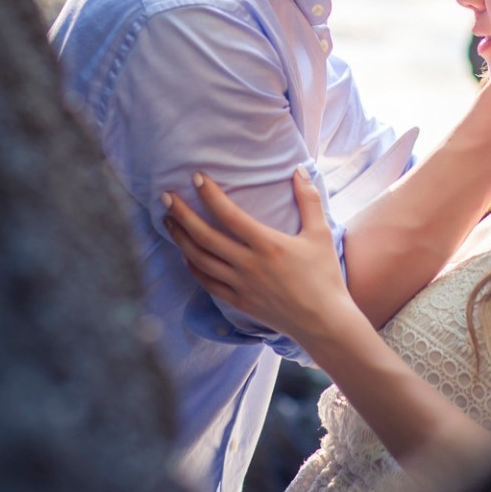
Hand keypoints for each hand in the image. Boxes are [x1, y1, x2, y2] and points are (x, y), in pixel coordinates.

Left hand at [163, 168, 355, 342]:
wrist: (323, 322)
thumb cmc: (325, 276)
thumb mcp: (321, 233)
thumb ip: (309, 199)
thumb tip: (299, 169)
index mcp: (267, 244)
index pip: (229, 214)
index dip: (209, 194)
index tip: (195, 177)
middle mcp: (248, 265)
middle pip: (205, 236)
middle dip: (182, 214)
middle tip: (165, 197)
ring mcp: (240, 285)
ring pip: (200, 260)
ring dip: (181, 239)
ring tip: (168, 221)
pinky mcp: (239, 302)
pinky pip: (207, 283)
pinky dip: (192, 268)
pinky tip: (185, 255)